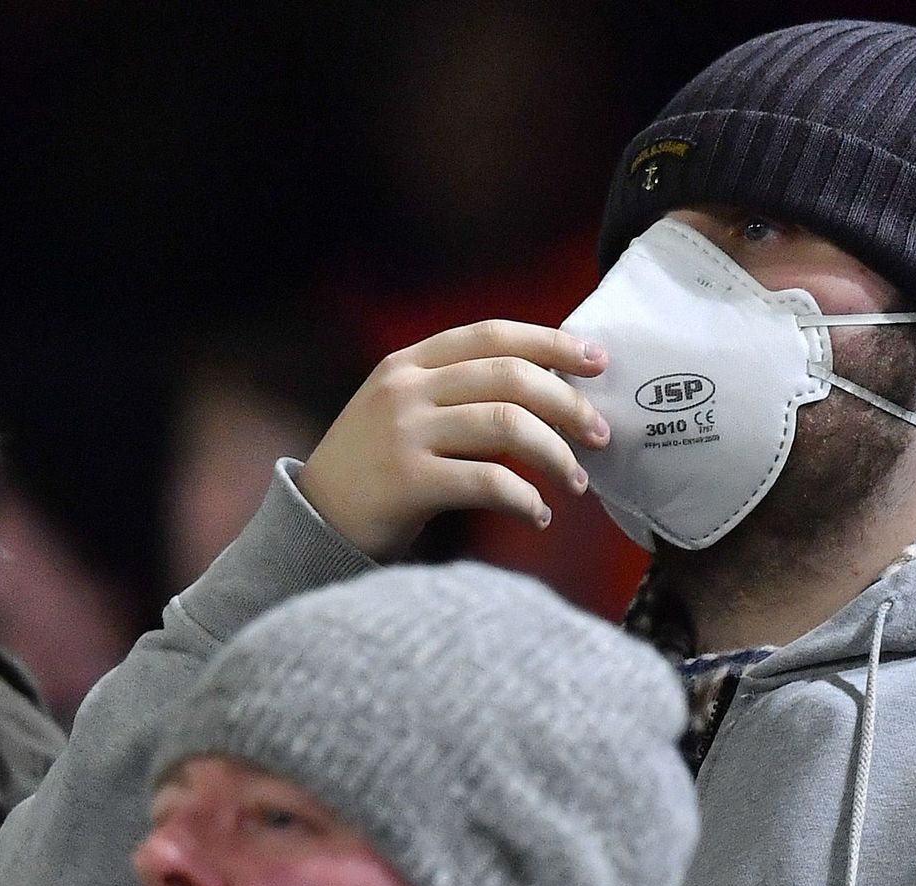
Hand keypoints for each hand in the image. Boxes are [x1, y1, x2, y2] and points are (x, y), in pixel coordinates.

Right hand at [296, 320, 611, 558]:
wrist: (314, 520)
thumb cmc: (378, 468)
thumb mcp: (408, 411)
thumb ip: (461, 392)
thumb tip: (552, 391)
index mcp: (410, 363)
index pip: (492, 335)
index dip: (551, 342)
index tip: (598, 360)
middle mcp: (406, 389)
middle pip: (510, 377)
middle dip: (568, 403)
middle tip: (601, 435)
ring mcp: (403, 432)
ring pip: (507, 425)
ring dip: (556, 455)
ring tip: (577, 483)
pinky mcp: (407, 481)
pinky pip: (489, 481)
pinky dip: (526, 499)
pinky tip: (538, 516)